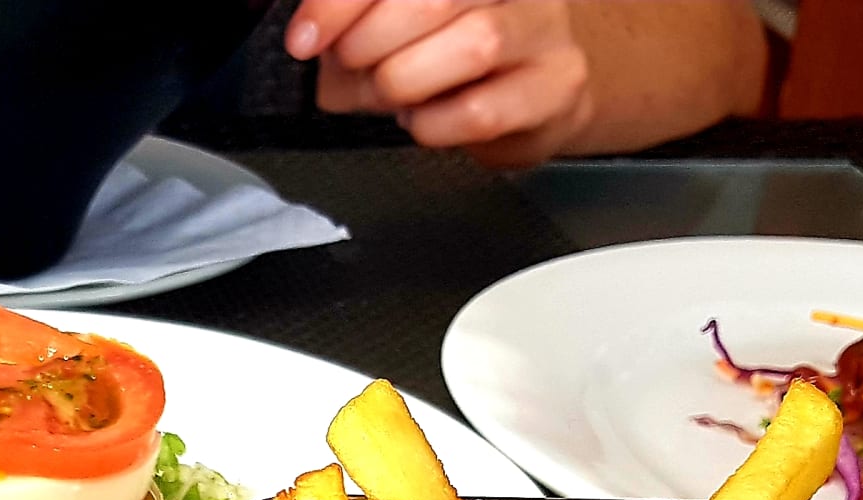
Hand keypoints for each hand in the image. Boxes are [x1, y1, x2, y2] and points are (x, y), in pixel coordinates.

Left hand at [285, 0, 596, 167]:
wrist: (534, 92)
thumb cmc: (450, 52)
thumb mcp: (388, 24)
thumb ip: (348, 23)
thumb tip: (311, 37)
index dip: (339, 2)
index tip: (304, 39)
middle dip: (370, 43)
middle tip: (354, 68)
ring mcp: (544, 28)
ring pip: (474, 46)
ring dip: (407, 82)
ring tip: (393, 94)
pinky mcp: (557, 86)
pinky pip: (483, 110)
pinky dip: (434, 125)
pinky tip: (424, 119)